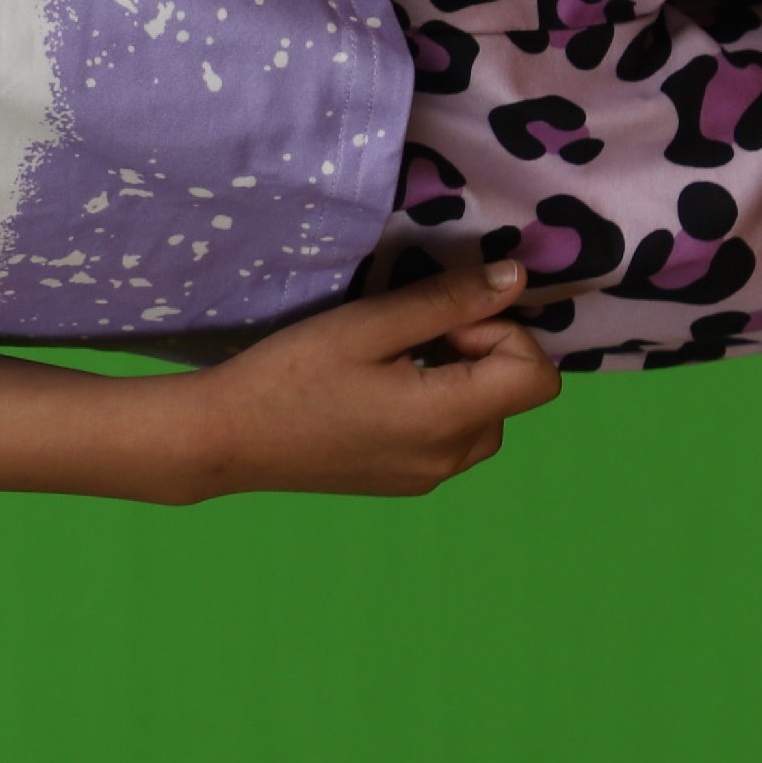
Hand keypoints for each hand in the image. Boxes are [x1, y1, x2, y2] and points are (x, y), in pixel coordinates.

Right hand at [146, 261, 564, 501]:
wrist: (224, 438)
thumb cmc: (288, 375)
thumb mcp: (366, 325)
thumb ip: (446, 301)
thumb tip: (516, 279)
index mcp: (447, 420)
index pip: (536, 374)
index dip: (501, 332)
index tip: (439, 322)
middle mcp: (451, 458)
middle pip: (512, 393)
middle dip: (476, 352)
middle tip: (405, 336)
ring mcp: (428, 477)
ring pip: (486, 416)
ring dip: (457, 380)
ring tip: (389, 364)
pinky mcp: (404, 483)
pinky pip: (451, 439)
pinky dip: (434, 408)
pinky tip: (373, 393)